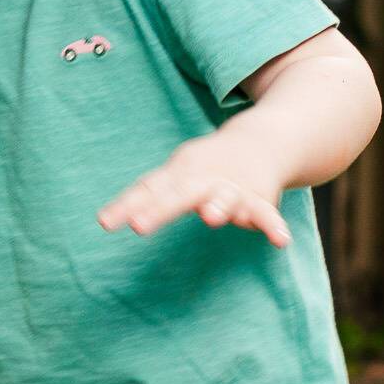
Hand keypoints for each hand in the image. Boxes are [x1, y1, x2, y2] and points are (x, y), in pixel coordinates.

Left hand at [98, 135, 291, 245]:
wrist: (259, 141)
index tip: (105, 223)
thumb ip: (142, 199)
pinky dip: (274, 227)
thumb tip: (102, 220)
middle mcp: (203, 180)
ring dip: (218, 206)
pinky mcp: (260, 200)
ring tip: (210, 218)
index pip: (147, 191)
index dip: (125, 206)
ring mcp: (232, 189)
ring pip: (225, 199)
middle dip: (159, 210)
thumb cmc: (203, 167)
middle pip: (179, 195)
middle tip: (138, 225)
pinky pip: (268, 215)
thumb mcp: (172, 175)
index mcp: (178, 174)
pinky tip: (280, 242)